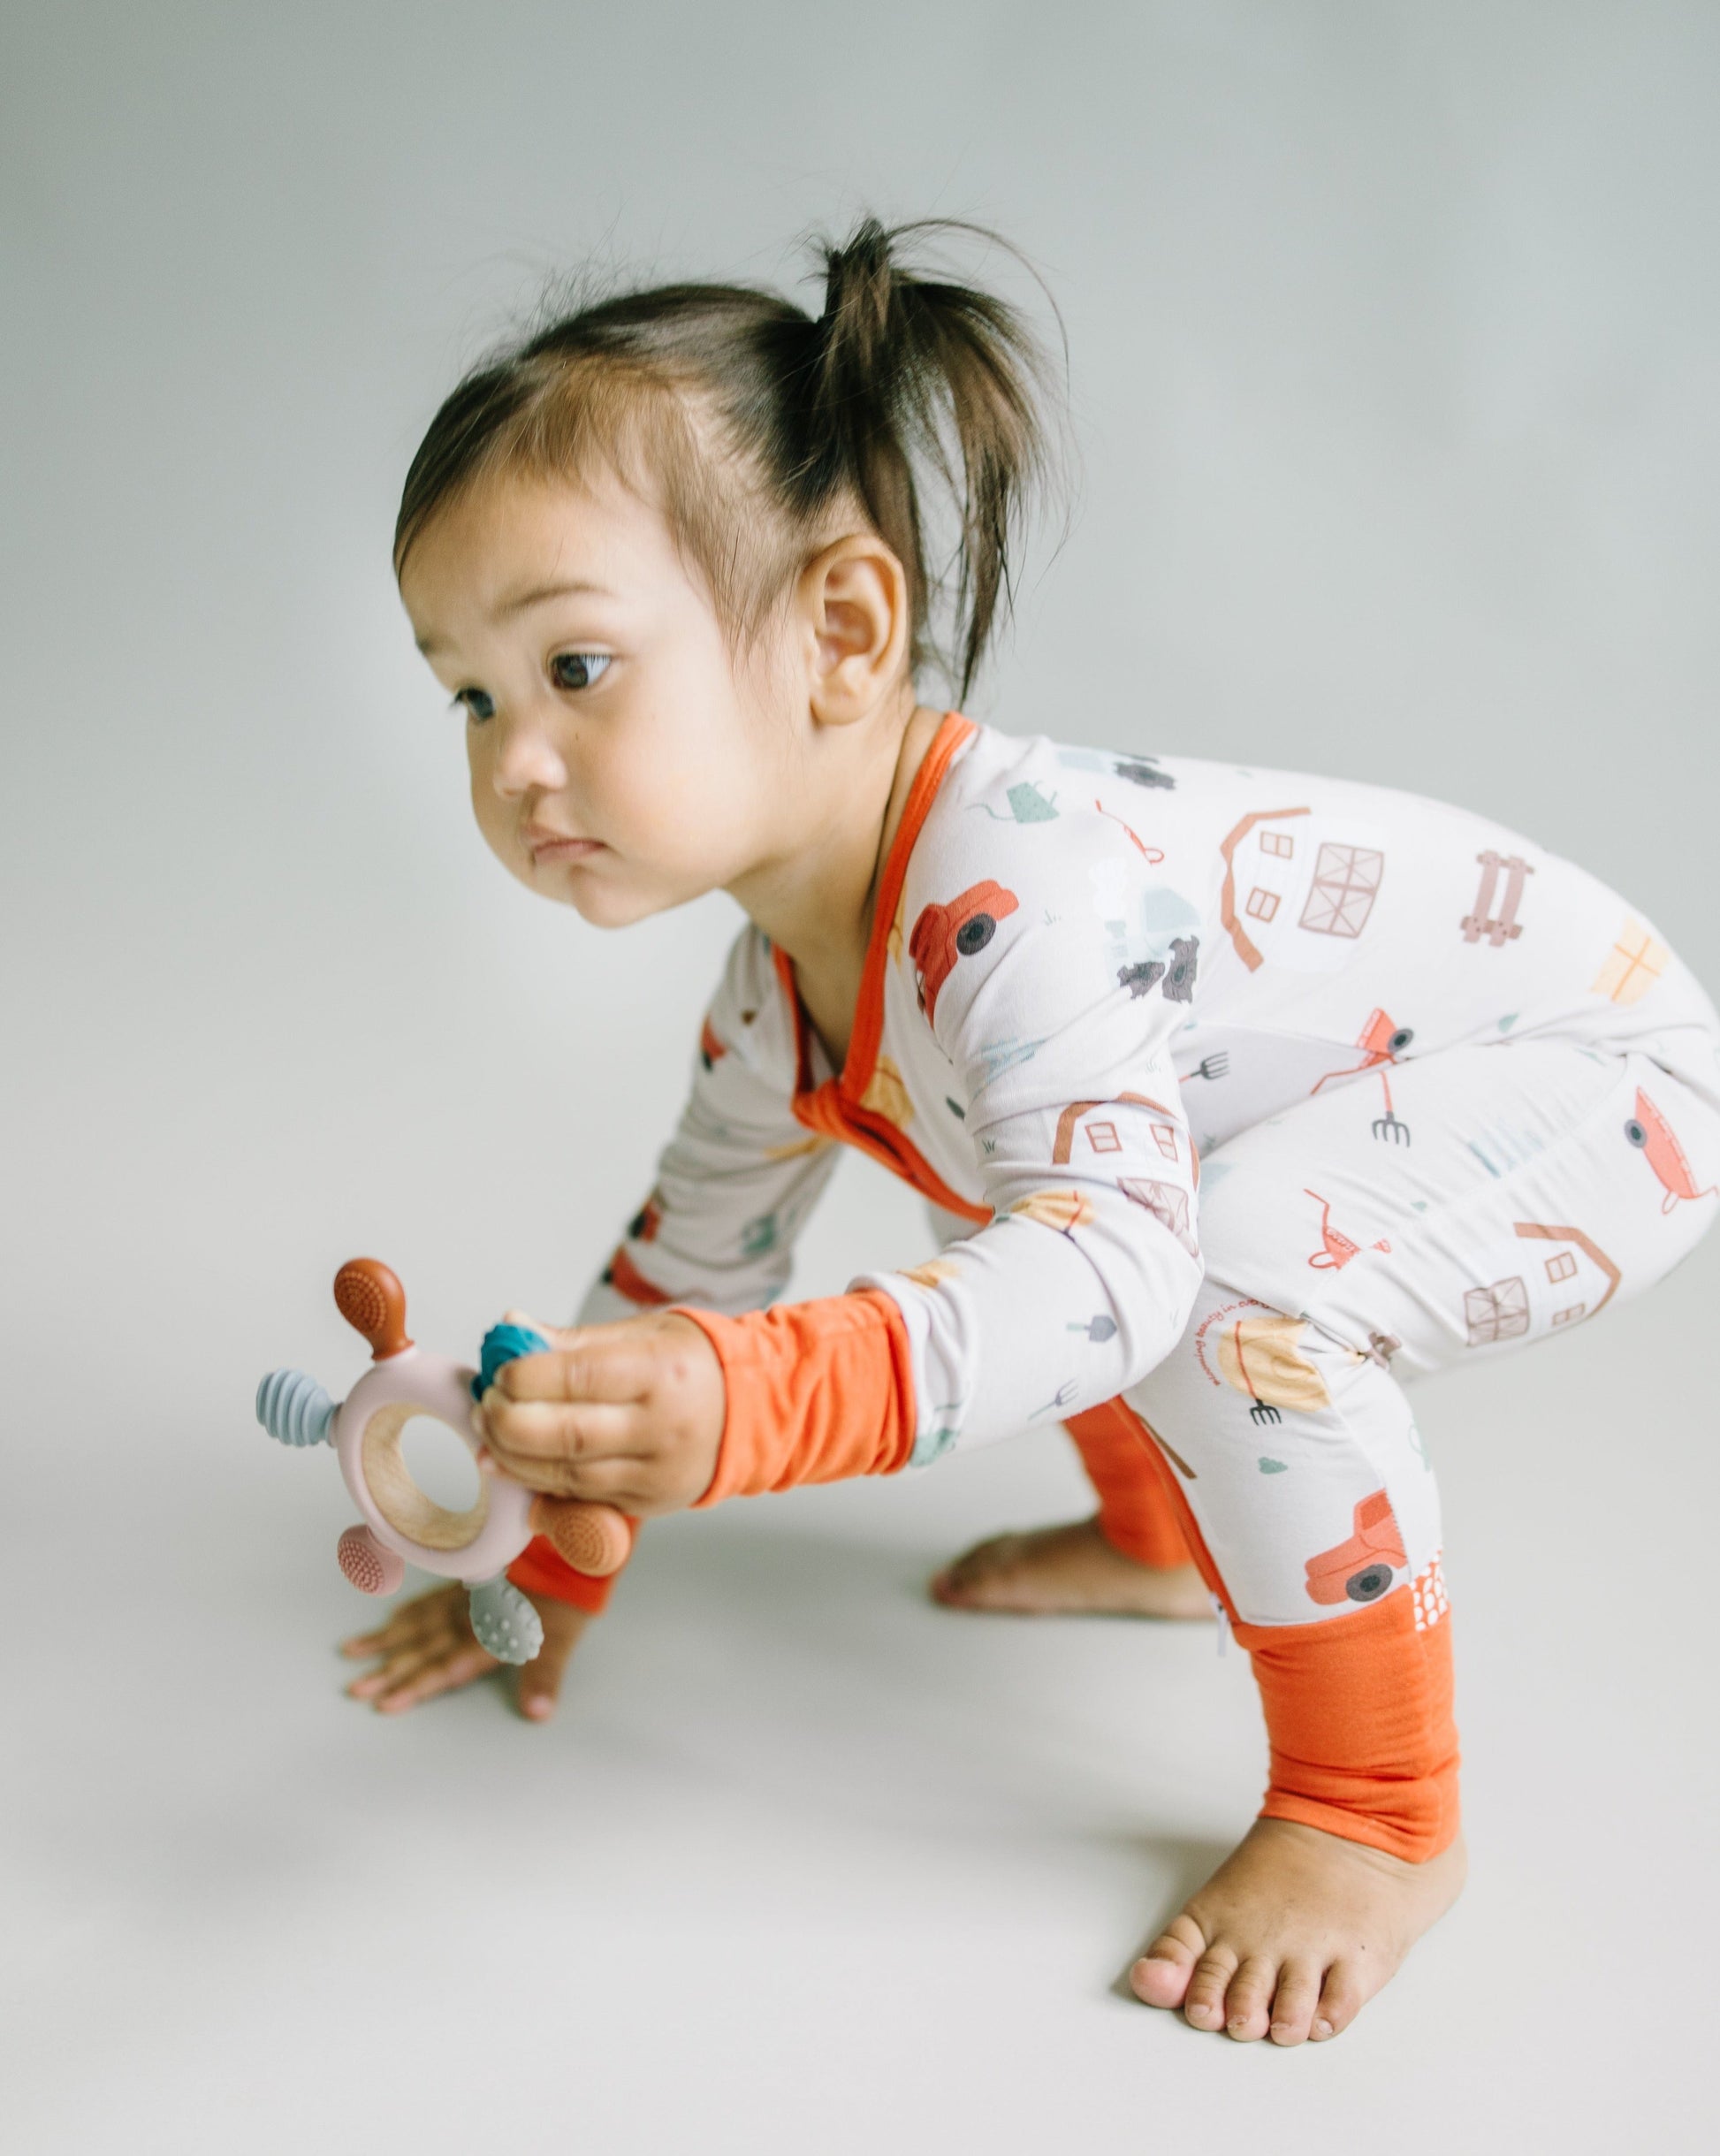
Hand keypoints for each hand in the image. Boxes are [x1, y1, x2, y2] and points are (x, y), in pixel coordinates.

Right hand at [339, 1580, 588, 1719]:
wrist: (568, 1552)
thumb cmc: (564, 1602)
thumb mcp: (560, 1642)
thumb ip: (544, 1678)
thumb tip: (538, 1713)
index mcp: (488, 1638)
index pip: (444, 1669)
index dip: (415, 1687)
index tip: (384, 1703)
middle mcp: (468, 1620)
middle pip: (421, 1649)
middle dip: (387, 1671)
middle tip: (354, 1689)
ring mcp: (463, 1601)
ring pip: (416, 1623)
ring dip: (385, 1640)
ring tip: (350, 1652)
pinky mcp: (466, 1584)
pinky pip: (427, 1600)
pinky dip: (406, 1613)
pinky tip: (388, 1622)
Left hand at [472, 1307, 724, 1516]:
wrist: (751, 1411)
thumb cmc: (691, 1365)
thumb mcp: (642, 1334)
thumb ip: (572, 1340)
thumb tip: (511, 1327)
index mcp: (662, 1372)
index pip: (580, 1377)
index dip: (526, 1376)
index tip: (499, 1370)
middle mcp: (662, 1427)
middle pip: (567, 1434)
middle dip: (508, 1421)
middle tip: (485, 1403)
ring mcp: (656, 1472)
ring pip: (566, 1472)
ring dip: (512, 1454)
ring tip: (488, 1428)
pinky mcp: (647, 1503)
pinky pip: (578, 1495)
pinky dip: (534, 1480)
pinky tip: (508, 1462)